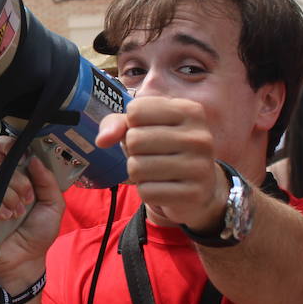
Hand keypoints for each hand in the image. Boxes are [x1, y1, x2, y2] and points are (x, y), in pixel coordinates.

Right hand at [0, 137, 62, 290]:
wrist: (27, 262)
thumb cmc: (38, 234)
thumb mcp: (53, 205)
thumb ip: (47, 181)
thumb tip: (34, 158)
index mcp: (14, 180)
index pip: (3, 154)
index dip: (6, 145)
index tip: (17, 148)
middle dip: (17, 181)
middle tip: (29, 198)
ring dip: (7, 196)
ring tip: (18, 213)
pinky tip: (5, 218)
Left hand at [97, 95, 224, 230]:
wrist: (200, 186)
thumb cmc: (165, 149)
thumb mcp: (143, 127)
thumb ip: (117, 124)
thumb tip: (101, 140)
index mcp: (189, 110)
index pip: (136, 110)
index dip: (132, 125)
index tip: (148, 132)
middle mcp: (199, 136)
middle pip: (135, 139)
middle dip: (132, 151)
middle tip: (150, 155)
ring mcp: (200, 165)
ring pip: (137, 168)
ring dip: (137, 173)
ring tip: (155, 171)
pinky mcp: (193, 193)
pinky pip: (146, 192)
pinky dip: (146, 191)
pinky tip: (162, 187)